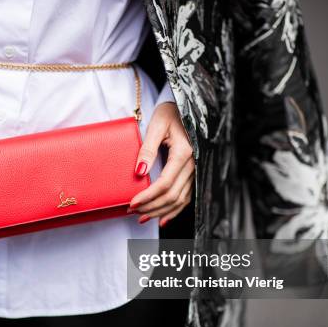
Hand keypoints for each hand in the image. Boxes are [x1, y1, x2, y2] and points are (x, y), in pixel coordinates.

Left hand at [129, 102, 193, 226]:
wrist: (186, 107)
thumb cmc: (170, 113)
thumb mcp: (156, 126)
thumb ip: (148, 149)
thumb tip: (139, 172)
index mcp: (184, 153)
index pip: (165, 183)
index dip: (148, 197)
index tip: (132, 203)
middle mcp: (193, 165)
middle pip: (172, 195)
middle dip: (151, 207)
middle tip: (132, 211)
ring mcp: (195, 171)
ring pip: (179, 200)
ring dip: (160, 211)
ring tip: (142, 217)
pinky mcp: (193, 174)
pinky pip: (185, 197)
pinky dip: (174, 210)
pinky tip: (162, 219)